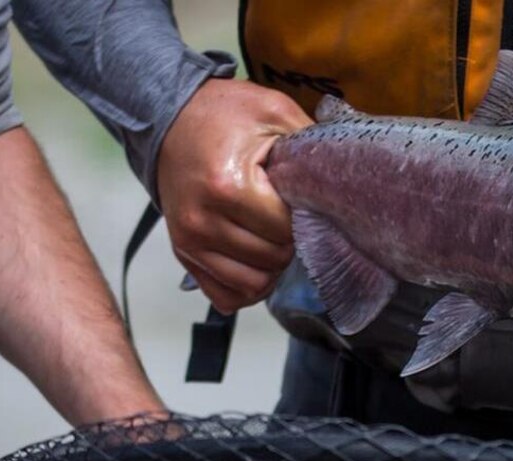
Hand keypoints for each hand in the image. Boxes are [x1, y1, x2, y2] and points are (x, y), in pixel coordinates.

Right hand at [157, 79, 312, 313]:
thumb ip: (310, 145)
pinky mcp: (184, 254)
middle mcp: (203, 221)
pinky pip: (226, 296)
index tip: (296, 198)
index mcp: (227, 186)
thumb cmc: (223, 115)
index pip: (286, 230)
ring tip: (271, 236)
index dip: (301, 216)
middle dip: (288, 241)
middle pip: (273, 259)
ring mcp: (189, 242)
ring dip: (271, 266)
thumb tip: (343, 177)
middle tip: (284, 215)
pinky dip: (246, 286)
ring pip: (253, 284)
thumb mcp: (273, 112)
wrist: (169, 118)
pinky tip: (255, 261)